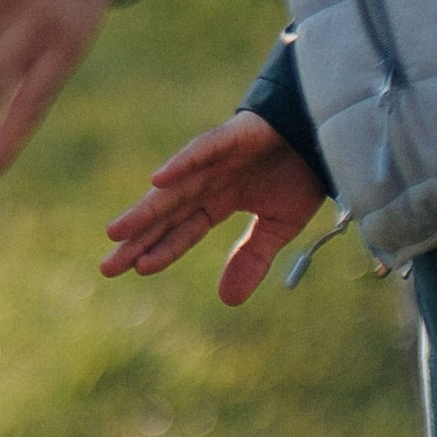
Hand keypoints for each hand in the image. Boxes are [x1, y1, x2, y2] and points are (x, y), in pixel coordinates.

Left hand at [101, 113, 325, 305]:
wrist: (329, 134)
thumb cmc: (301, 174)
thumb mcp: (278, 227)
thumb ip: (251, 258)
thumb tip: (227, 301)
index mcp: (218, 202)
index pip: (182, 231)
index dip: (161, 250)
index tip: (137, 271)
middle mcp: (208, 182)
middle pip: (166, 215)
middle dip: (137, 239)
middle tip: (108, 267)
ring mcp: (216, 158)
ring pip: (174, 188)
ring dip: (147, 209)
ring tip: (117, 232)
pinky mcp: (232, 136)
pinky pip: (202, 150)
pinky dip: (181, 164)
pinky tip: (158, 181)